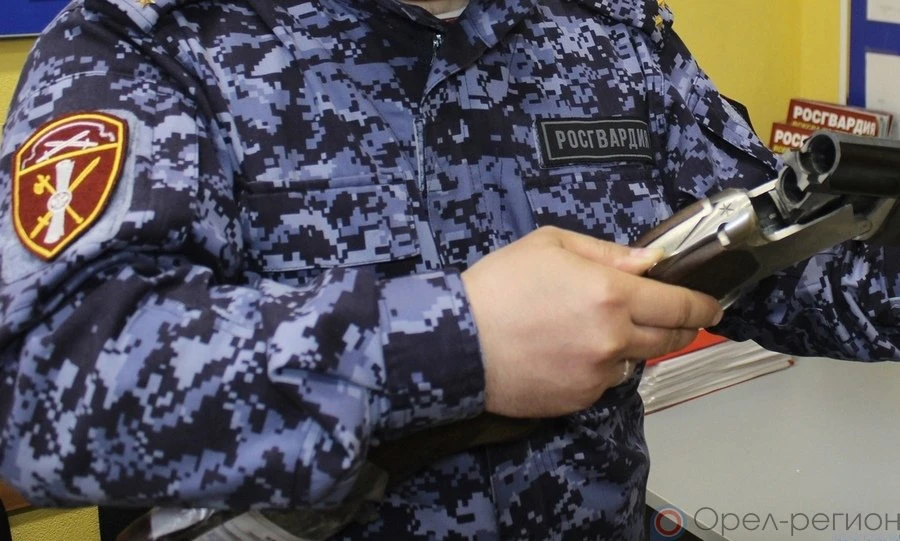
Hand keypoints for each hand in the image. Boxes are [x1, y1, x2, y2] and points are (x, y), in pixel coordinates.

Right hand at [461, 226, 722, 417]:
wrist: (456, 342)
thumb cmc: (499, 285)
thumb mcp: (549, 244)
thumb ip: (606, 251)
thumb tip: (648, 262)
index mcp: (612, 292)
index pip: (679, 303)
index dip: (702, 304)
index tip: (712, 305)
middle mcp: (615, 336)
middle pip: (670, 337)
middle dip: (681, 327)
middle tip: (677, 319)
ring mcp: (599, 373)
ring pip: (638, 360)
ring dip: (634, 345)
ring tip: (605, 332)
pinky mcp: (580, 399)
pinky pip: (607, 382)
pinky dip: (602, 367)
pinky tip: (573, 354)